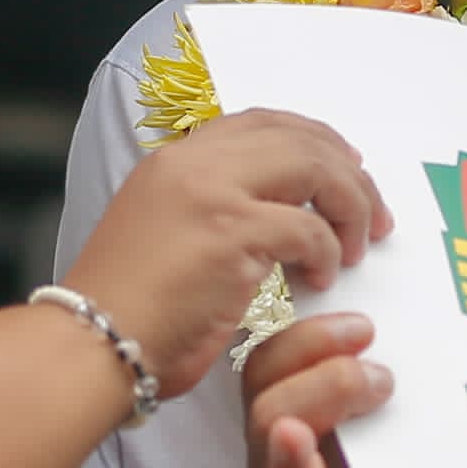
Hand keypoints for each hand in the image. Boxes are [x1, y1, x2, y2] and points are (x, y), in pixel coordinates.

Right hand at [65, 111, 390, 397]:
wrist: (93, 344)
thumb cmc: (127, 312)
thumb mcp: (163, 235)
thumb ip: (210, 211)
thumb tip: (273, 214)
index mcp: (174, 161)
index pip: (260, 123)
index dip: (312, 138)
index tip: (345, 164)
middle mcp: (193, 164)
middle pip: (297, 138)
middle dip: (348, 171)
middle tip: (372, 211)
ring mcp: (212, 193)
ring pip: (313, 168)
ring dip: (349, 205)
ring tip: (356, 245)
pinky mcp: (231, 233)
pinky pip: (308, 228)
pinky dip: (327, 251)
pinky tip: (322, 276)